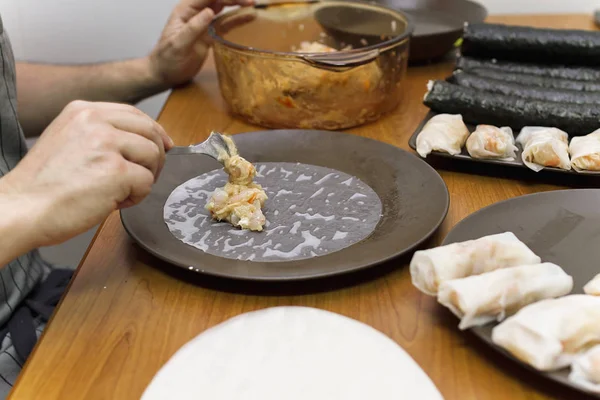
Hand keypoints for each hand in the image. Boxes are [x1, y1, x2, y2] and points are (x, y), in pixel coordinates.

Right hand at [0, 100, 172, 247]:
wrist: (22, 208)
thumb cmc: (43, 185)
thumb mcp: (67, 140)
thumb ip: (99, 133)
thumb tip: (140, 140)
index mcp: (83, 111)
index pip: (134, 114)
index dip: (154, 132)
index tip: (164, 145)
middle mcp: (95, 121)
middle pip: (150, 131)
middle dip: (155, 156)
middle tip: (145, 176)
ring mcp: (107, 144)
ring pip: (153, 156)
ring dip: (144, 178)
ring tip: (121, 192)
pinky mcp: (117, 171)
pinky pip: (147, 182)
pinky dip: (136, 197)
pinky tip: (114, 202)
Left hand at [148, 0, 253, 86]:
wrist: (164, 74)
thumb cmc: (167, 59)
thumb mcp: (179, 44)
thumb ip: (193, 28)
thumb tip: (210, 12)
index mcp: (186, 11)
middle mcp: (196, 13)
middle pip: (216, 0)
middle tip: (251, 2)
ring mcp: (204, 24)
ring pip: (222, 9)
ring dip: (236, 6)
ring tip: (252, 5)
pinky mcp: (210, 35)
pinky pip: (225, 24)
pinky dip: (236, 20)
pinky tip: (248, 17)